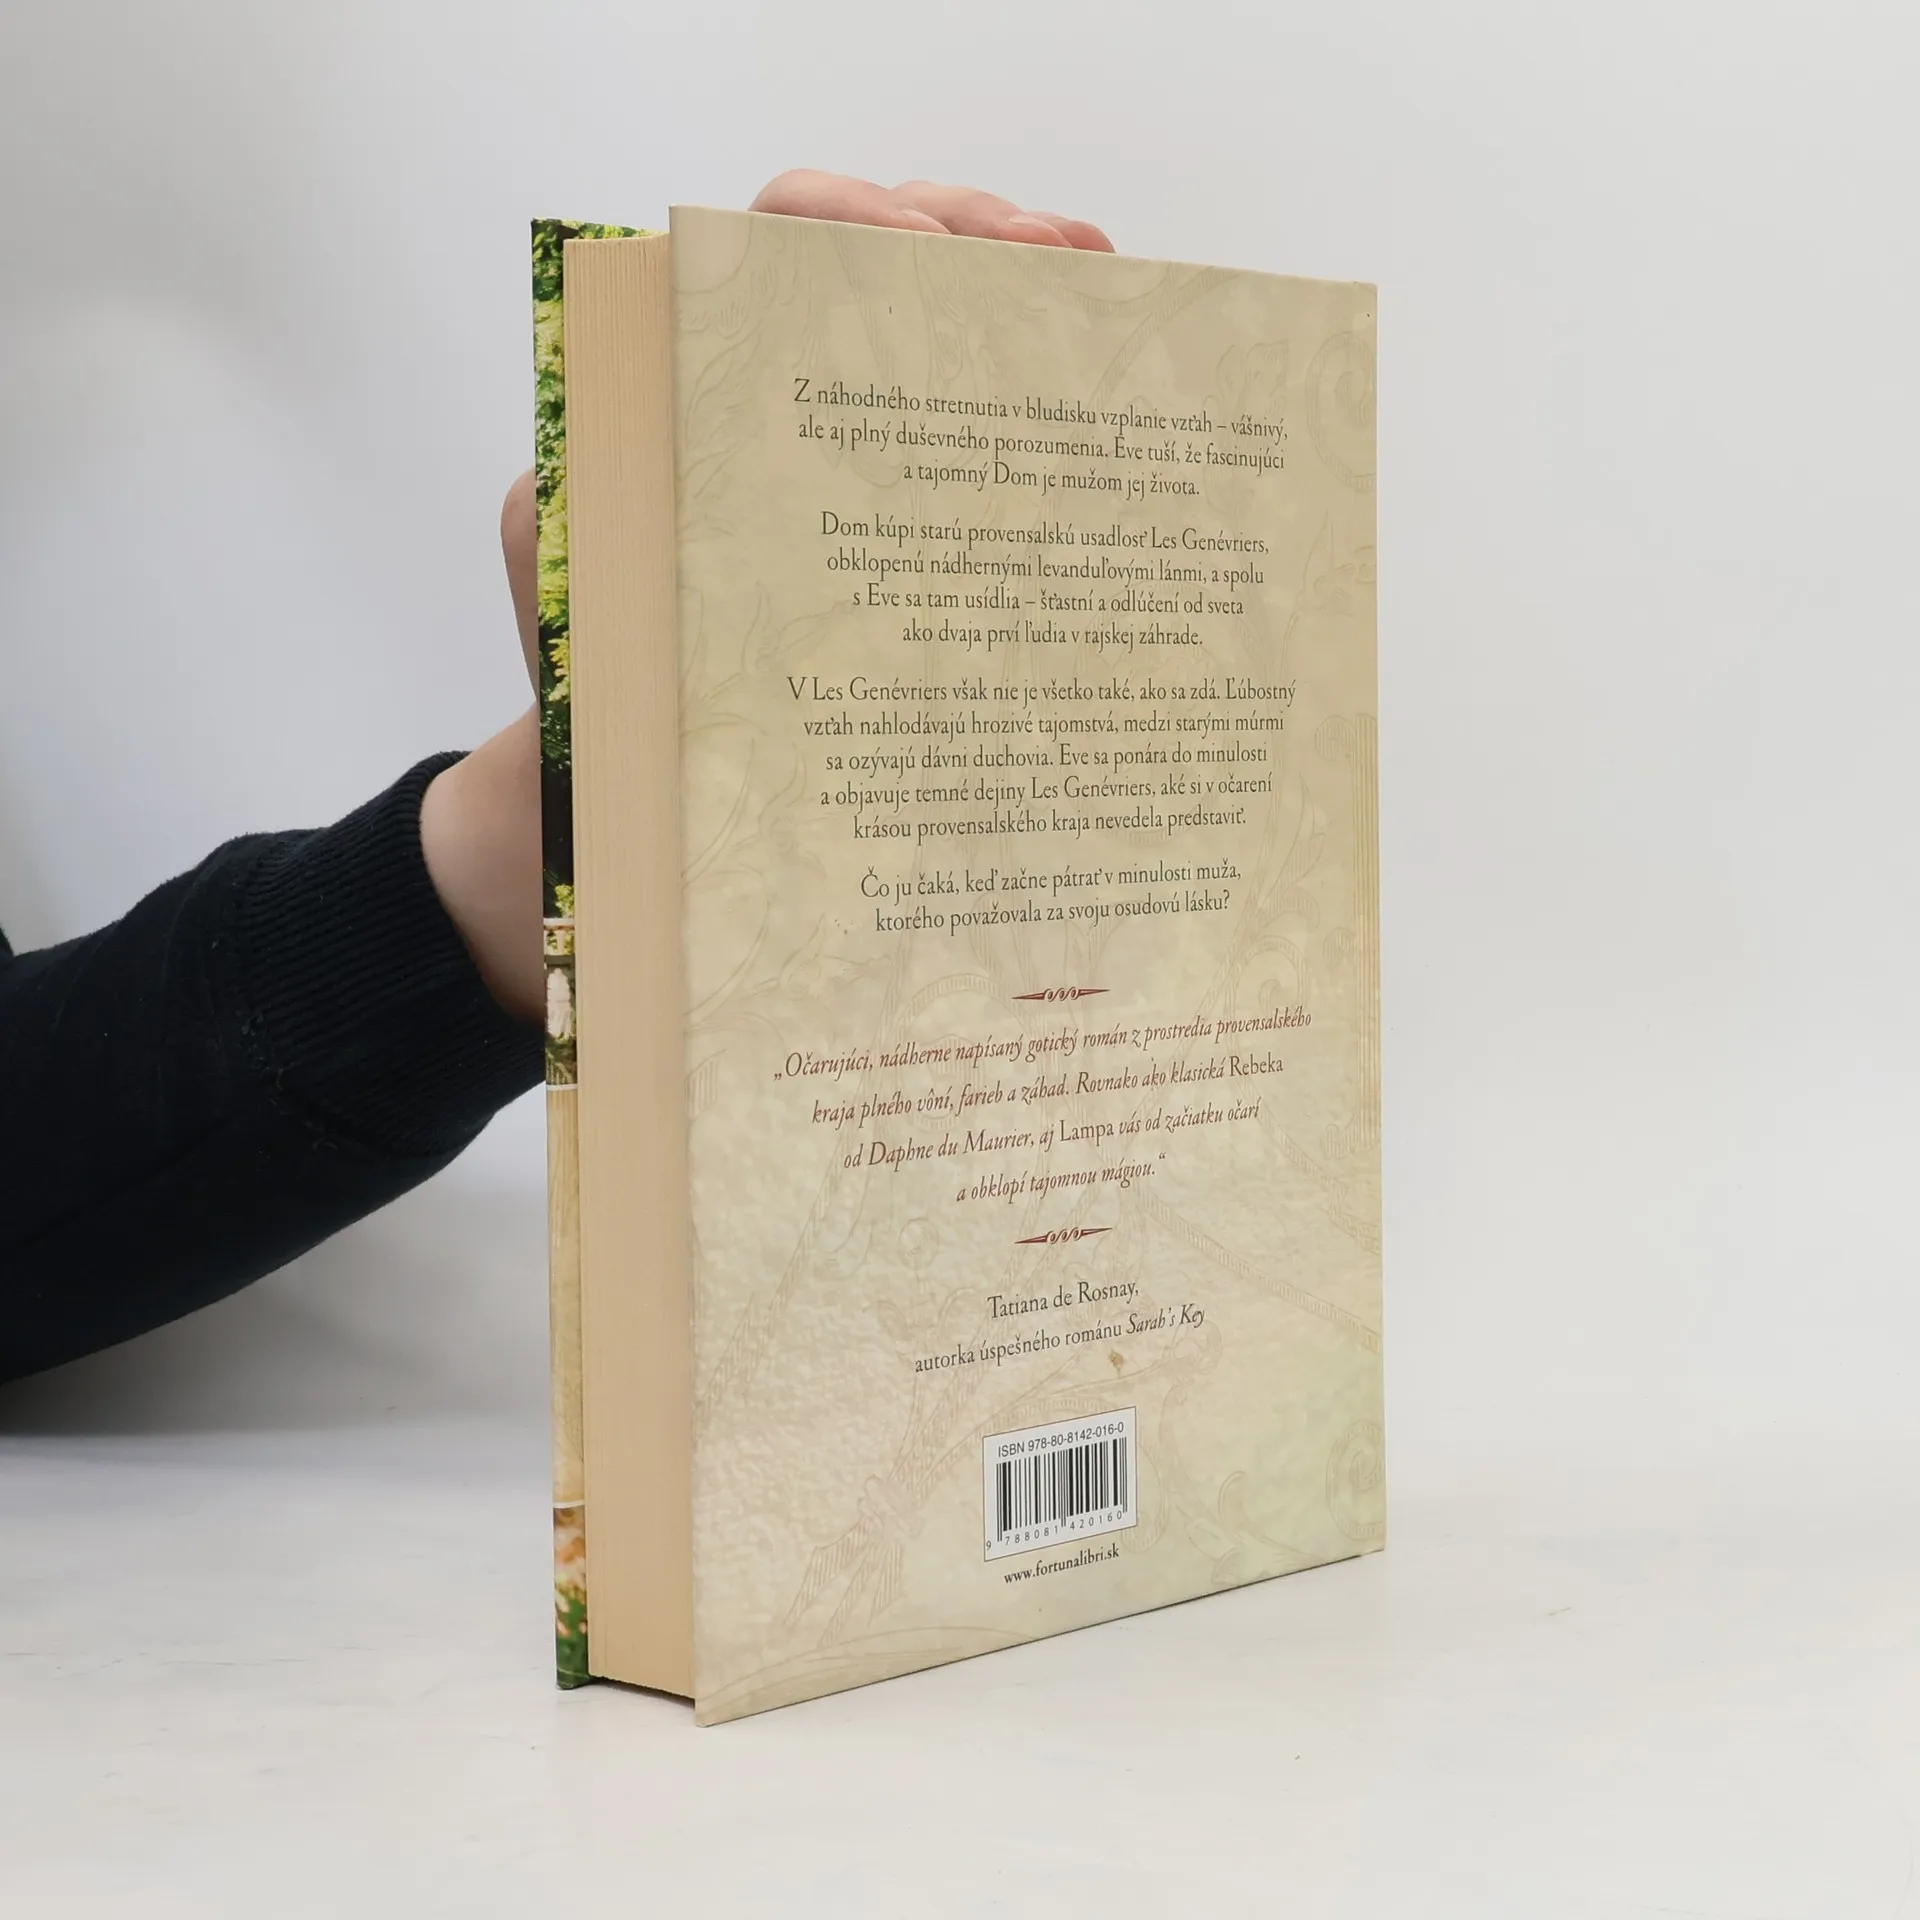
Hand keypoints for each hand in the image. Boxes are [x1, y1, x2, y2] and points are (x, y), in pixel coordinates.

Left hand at [429, 171, 1111, 1022]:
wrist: (632, 820)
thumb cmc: (597, 710)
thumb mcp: (562, 605)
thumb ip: (554, 519)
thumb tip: (608, 456)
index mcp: (701, 390)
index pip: (768, 251)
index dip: (842, 222)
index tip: (909, 245)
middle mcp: (789, 406)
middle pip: (887, 263)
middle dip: (978, 238)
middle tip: (1053, 259)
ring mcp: (865, 471)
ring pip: (953, 334)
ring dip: (1033, 299)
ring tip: (1102, 287)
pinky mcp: (922, 546)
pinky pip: (989, 451)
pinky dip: (1048, 410)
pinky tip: (1106, 404)